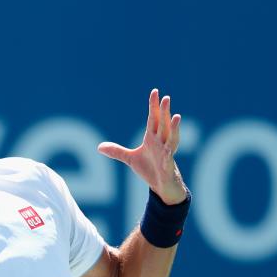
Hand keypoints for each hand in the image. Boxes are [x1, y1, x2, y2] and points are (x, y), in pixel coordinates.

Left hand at [97, 88, 187, 204]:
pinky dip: (169, 153)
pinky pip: (169, 158)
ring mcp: (166, 153)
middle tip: (166, 98)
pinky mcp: (167, 165)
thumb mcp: (130, 159)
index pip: (153, 118)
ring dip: (174, 128)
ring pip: (171, 138)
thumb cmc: (150, 168)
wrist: (161, 184)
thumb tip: (99, 147)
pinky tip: (169, 150)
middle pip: (162, 124)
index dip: (153, 105)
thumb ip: (116, 151)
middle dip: (164, 111)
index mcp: (152, 138)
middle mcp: (161, 142)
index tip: (155, 91)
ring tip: (177, 116)